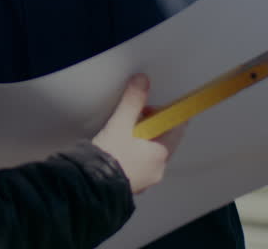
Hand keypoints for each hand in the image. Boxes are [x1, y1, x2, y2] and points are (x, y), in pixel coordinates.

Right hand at [92, 75, 182, 193]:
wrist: (90, 186)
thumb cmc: (109, 159)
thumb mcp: (120, 124)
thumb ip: (133, 102)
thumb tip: (142, 82)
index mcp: (160, 155)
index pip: (176, 129)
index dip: (166, 115)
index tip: (155, 107)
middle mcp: (157, 170)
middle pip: (162, 141)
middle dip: (150, 126)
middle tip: (134, 118)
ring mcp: (145, 180)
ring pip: (150, 154)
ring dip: (141, 141)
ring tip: (122, 133)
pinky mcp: (131, 185)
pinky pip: (138, 165)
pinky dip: (132, 155)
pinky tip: (117, 150)